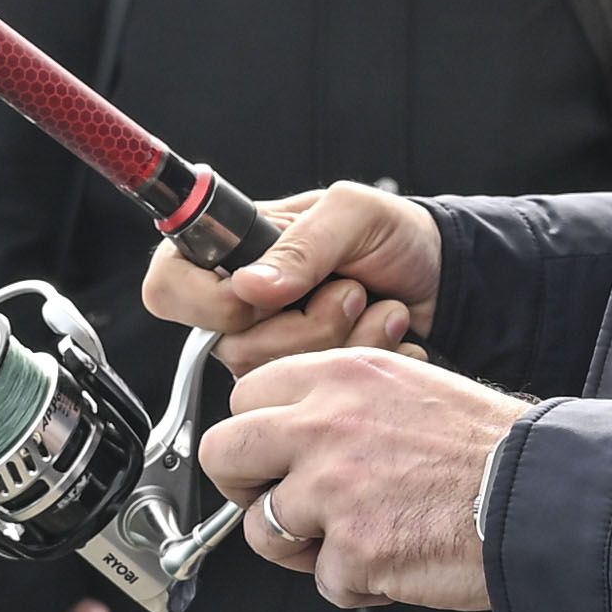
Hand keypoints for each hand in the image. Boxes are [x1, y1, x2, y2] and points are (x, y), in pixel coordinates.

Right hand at [156, 178, 438, 355]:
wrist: (443, 278)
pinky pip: (312, 397)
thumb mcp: (355, 214)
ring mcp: (272, 347)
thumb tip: (252, 287)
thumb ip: (303, 244)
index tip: (263, 294)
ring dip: (341, 341)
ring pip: (273, 378)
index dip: (210, 302)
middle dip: (307, 324)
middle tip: (350, 290)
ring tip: (375, 307)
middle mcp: (240, 304)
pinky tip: (386, 337)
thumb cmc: (393, 235)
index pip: (168, 288)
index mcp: (230, 252)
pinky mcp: (303, 381)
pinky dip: (361, 365)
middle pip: (231, 348)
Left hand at [195, 342, 515, 610]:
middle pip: (224, 454)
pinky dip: (358, 584)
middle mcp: (326, 425)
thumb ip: (343, 405)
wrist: (542, 496)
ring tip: (357, 541)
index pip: (245, 395)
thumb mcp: (410, 388)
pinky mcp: (353, 550)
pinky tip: (399, 561)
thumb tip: (292, 434)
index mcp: (341, 376)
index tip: (271, 458)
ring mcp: (334, 490)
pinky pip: (325, 582)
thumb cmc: (490, 450)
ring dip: (302, 549)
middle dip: (245, 489)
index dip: (255, 435)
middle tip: (281, 505)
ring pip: (262, 531)